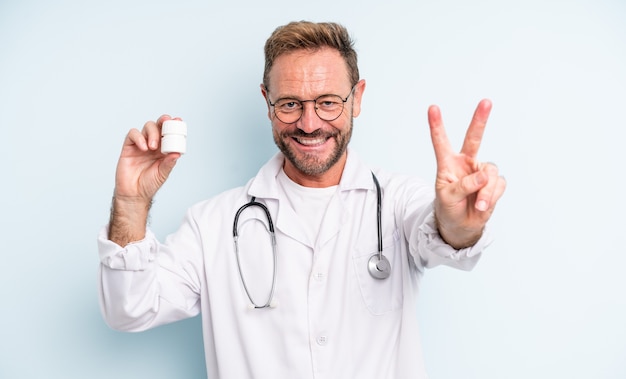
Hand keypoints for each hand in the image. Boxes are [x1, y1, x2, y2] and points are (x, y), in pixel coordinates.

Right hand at [114, 115, 180, 201]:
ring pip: (147, 127)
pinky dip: (139, 137)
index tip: (178, 120)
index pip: (169, 133)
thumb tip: (177, 153)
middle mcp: (153, 145)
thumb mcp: (163, 174)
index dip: (173, 126)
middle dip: (163, 122)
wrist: (134, 194)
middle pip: (158, 126)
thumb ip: (169, 163)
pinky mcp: (129, 147)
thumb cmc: (149, 184)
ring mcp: (140, 144)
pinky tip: (144, 147)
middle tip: (167, 122)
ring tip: (153, 146)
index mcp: (163, 150)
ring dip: (152, 132)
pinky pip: (133, 135)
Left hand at [428, 99, 505, 248]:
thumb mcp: (448, 198)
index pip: (441, 142)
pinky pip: (498, 185)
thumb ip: (464, 185)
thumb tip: (484, 175)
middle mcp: (465, 163)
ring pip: (490, 172)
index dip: (436, 126)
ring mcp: (481, 172)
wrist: (462, 225)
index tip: (432, 108)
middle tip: (486, 102)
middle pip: (474, 138)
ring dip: (485, 191)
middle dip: (480, 120)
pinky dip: (491, 197)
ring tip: (478, 205)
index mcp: (447, 164)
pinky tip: (483, 206)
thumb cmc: (449, 208)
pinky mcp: (494, 183)